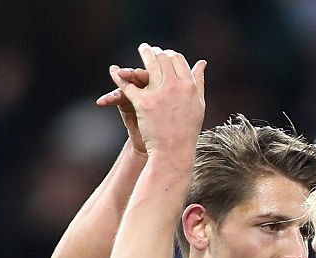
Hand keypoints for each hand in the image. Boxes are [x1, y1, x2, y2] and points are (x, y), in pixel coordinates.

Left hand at [106, 43, 205, 157]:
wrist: (174, 152)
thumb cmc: (187, 130)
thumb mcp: (198, 104)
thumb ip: (199, 82)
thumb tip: (201, 63)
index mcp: (190, 87)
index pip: (179, 61)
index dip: (171, 55)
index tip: (165, 54)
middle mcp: (176, 86)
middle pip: (164, 59)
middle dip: (157, 52)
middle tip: (150, 49)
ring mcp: (159, 93)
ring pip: (150, 64)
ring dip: (144, 53)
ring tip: (142, 49)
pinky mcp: (144, 103)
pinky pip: (129, 85)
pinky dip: (119, 76)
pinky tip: (114, 71)